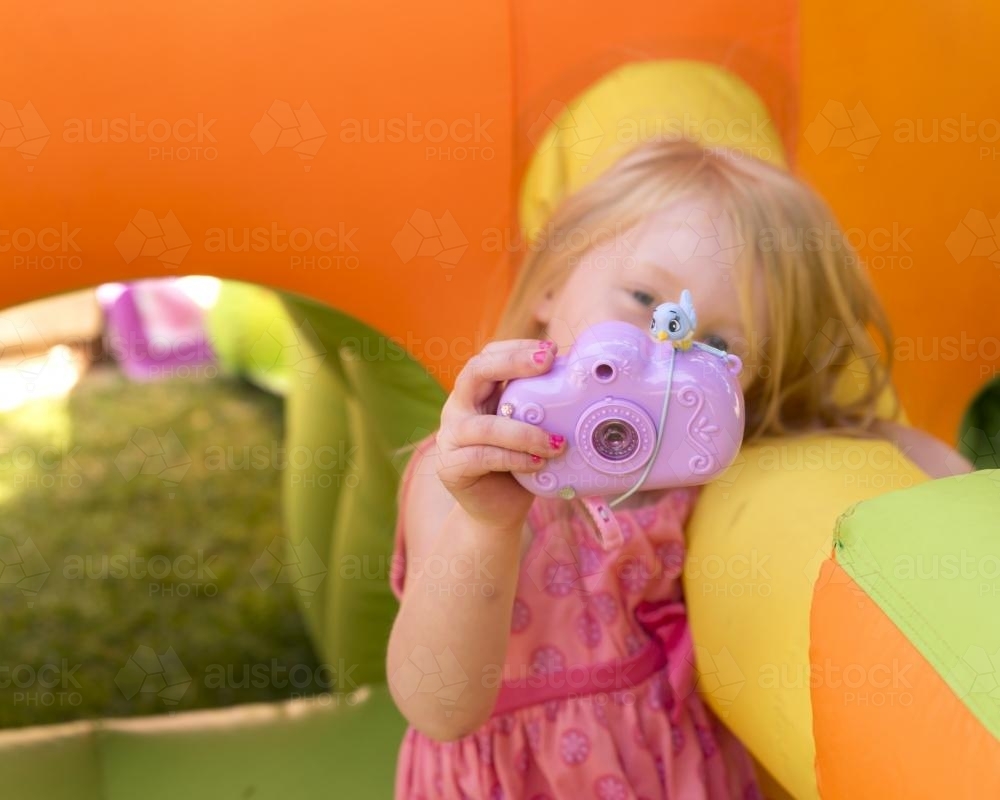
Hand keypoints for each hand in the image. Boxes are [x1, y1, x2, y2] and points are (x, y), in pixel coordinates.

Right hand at [435, 339, 566, 529]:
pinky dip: (514, 458)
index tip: (551, 351)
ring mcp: (450, 437)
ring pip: (484, 425)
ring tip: (557, 443)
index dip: (517, 349)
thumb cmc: (519, 465)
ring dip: (524, 432)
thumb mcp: (531, 429)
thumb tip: (583, 384)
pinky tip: (537, 463)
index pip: (489, 357)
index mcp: (476, 393)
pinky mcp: (451, 466)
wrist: (497, 510)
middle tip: (546, 364)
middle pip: (475, 372)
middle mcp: (458, 408)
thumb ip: (541, 407)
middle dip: (512, 363)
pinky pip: (482, 457)